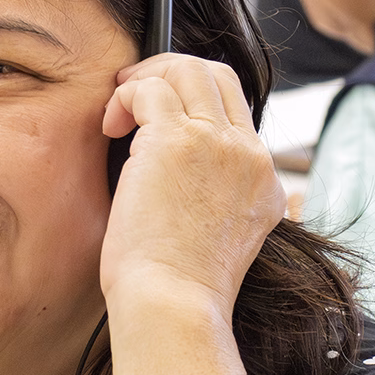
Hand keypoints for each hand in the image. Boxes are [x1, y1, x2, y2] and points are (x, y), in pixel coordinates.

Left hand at [100, 53, 285, 315]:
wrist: (174, 305)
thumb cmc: (182, 289)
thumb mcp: (235, 245)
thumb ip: (245, 210)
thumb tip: (243, 192)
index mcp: (265, 181)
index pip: (237, 110)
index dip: (194, 99)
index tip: (158, 115)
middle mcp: (248, 155)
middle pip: (217, 75)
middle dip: (169, 73)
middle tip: (134, 94)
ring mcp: (216, 143)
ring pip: (185, 69)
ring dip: (144, 79)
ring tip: (118, 107)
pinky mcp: (175, 141)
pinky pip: (148, 89)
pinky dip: (123, 98)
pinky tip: (109, 127)